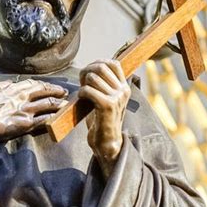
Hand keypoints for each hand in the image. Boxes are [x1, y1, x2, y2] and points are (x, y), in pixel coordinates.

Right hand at [0, 79, 67, 156]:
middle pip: (45, 91)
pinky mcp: (27, 123)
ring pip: (49, 104)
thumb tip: (12, 83)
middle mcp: (22, 97)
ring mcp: (26, 110)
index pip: (35, 83)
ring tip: (66, 105)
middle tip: (65, 93)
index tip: (52, 86)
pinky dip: (54, 118)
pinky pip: (45, 119)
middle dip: (57, 91)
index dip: (46, 85)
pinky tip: (59, 118)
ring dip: (60, 104)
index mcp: (14, 88)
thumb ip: (5, 85)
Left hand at [79, 59, 130, 178]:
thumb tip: (92, 67)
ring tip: (83, 95)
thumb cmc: (103, 121)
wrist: (107, 143)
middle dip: (87, 72)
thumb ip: (105, 84)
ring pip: (93, 78)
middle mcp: (123, 91)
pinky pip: (89, 90)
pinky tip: (82, 100)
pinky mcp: (107, 106)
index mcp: (124, 87)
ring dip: (83, 85)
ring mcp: (117, 98)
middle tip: (82, 83)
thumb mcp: (108, 99)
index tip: (89, 72)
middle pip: (101, 67)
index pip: (113, 63)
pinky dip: (81, 93)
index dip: (98, 63)